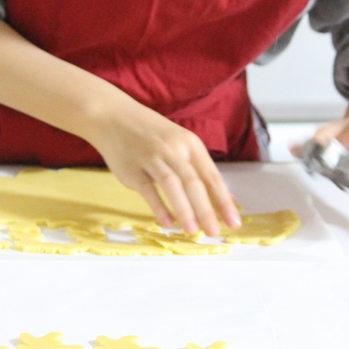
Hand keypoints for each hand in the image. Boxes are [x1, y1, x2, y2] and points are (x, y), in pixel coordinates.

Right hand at [87, 98, 241, 235]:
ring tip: (193, 231)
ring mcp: (152, 158)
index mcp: (190, 144)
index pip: (212, 176)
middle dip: (206, 209)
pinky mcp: (132, 168)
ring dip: (184, 209)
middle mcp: (173, 149)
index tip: (234, 222)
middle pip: (194, 182)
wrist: (114, 117)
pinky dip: (158, 206)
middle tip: (215, 232)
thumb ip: (200, 171)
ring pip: (172, 184)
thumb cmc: (153, 135)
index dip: (224, 200)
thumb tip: (225, 198)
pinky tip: (167, 223)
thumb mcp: (181, 144)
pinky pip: (148, 189)